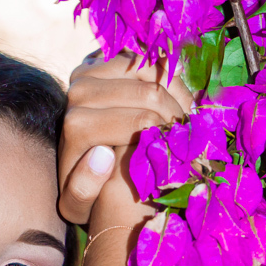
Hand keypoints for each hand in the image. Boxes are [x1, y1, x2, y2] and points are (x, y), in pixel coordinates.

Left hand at [57, 51, 192, 227]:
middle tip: (194, 135)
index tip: (190, 154)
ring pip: (153, 71)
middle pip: (150, 93)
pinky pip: (147, 57)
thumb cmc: (83, 189)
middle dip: (179, 114)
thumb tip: (102, 154)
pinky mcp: (99, 58)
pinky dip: (169, 75)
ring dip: (178, 93)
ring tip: (187, 118)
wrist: (71, 153)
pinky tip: (178, 100)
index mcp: (77, 126)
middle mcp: (79, 91)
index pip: (142, 121)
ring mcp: (88, 69)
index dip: (172, 135)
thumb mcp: (76, 207)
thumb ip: (82, 191)